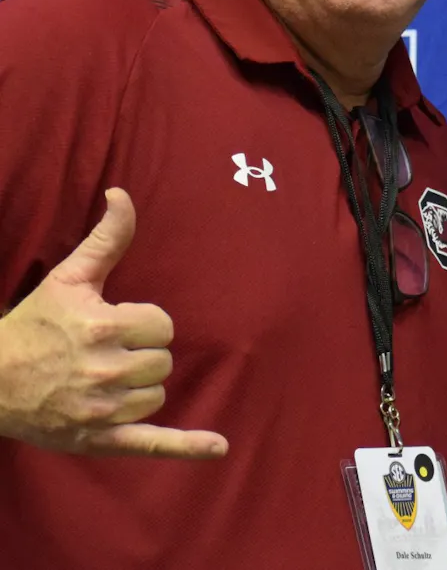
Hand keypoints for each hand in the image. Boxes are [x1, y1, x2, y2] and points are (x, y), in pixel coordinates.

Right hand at [0, 188, 228, 456]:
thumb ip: (106, 239)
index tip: (114, 326)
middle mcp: (104, 371)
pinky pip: (152, 444)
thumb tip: (122, 194)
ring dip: (138, 388)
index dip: (142, 324)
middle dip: (141, 355)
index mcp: (104, 328)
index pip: (163, 326)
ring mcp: (101, 410)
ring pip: (156, 394)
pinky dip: (185, 447)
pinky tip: (218, 447)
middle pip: (163, 361)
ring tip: (102, 381)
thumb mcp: (70, 278)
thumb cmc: (33, 326)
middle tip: (105, 355)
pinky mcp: (98, 440)